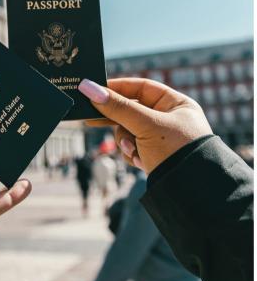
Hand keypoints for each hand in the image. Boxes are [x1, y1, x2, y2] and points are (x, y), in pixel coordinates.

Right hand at [79, 78, 212, 173]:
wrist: (190, 192)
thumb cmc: (176, 151)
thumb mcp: (145, 125)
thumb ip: (117, 107)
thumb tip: (89, 88)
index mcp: (176, 104)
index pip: (141, 87)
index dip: (118, 88)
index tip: (95, 90)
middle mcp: (169, 118)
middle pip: (131, 110)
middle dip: (116, 120)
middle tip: (90, 119)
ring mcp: (161, 138)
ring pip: (128, 131)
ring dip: (125, 142)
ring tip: (133, 151)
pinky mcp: (154, 155)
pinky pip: (132, 147)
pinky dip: (132, 154)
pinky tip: (141, 162)